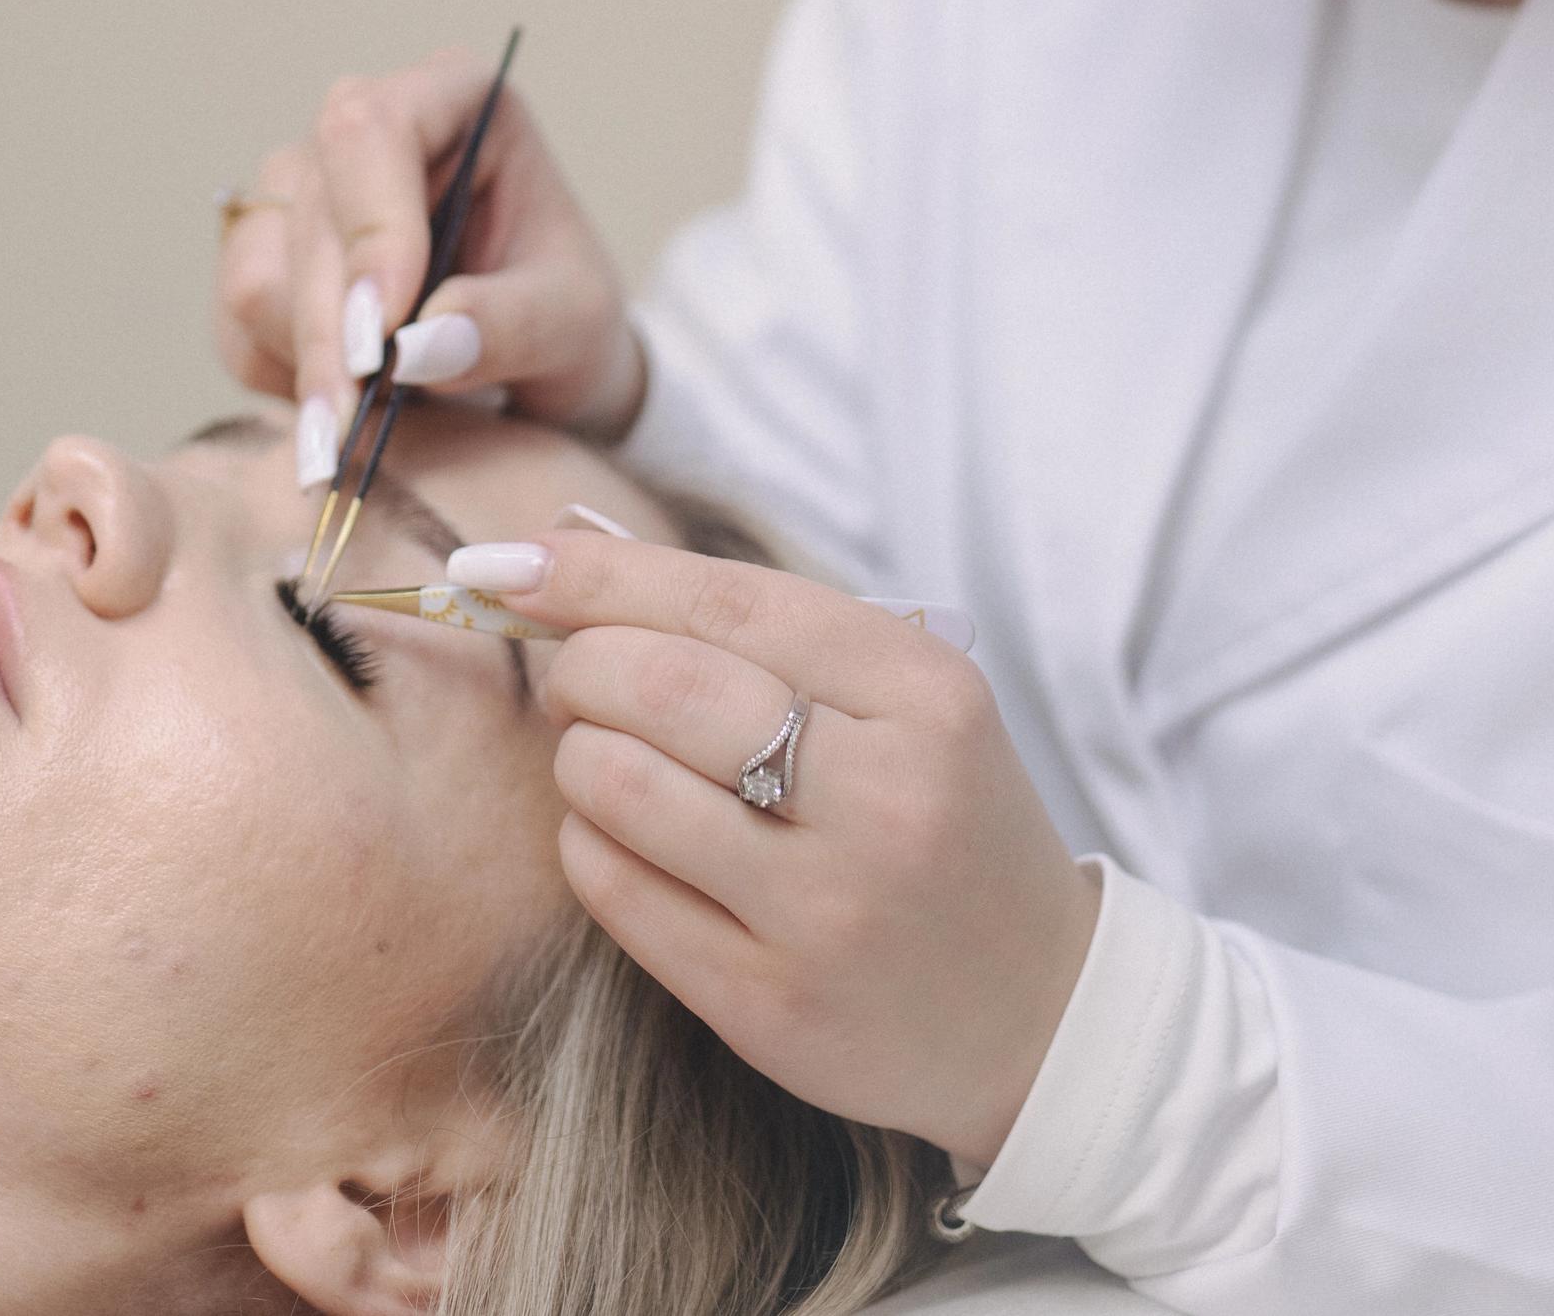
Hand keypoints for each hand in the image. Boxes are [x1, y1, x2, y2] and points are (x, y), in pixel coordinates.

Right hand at [214, 48, 646, 444]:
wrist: (537, 358)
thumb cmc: (565, 312)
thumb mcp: (574, 322)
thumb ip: (508, 324)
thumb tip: (414, 347)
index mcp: (455, 99)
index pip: (373, 129)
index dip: (370, 229)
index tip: (383, 336)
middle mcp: (366, 126)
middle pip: (311, 213)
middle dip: (330, 333)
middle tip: (350, 434)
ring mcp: (305, 184)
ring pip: (260, 272)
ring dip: (306, 364)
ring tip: (365, 430)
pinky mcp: (267, 249)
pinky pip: (238, 320)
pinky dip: (283, 378)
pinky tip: (343, 410)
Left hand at [462, 528, 1098, 1166]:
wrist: (1038, 1010)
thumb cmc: (941, 815)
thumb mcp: (898, 696)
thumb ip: (756, 620)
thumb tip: (568, 543)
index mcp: (924, 696)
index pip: (728, 598)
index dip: (601, 571)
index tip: (515, 557)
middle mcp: (884, 800)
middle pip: (662, 687)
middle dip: (578, 663)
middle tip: (571, 673)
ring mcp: (827, 913)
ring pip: (623, 788)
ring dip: (577, 754)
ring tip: (600, 753)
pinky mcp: (770, 1007)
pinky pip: (617, 893)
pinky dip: (588, 841)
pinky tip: (619, 833)